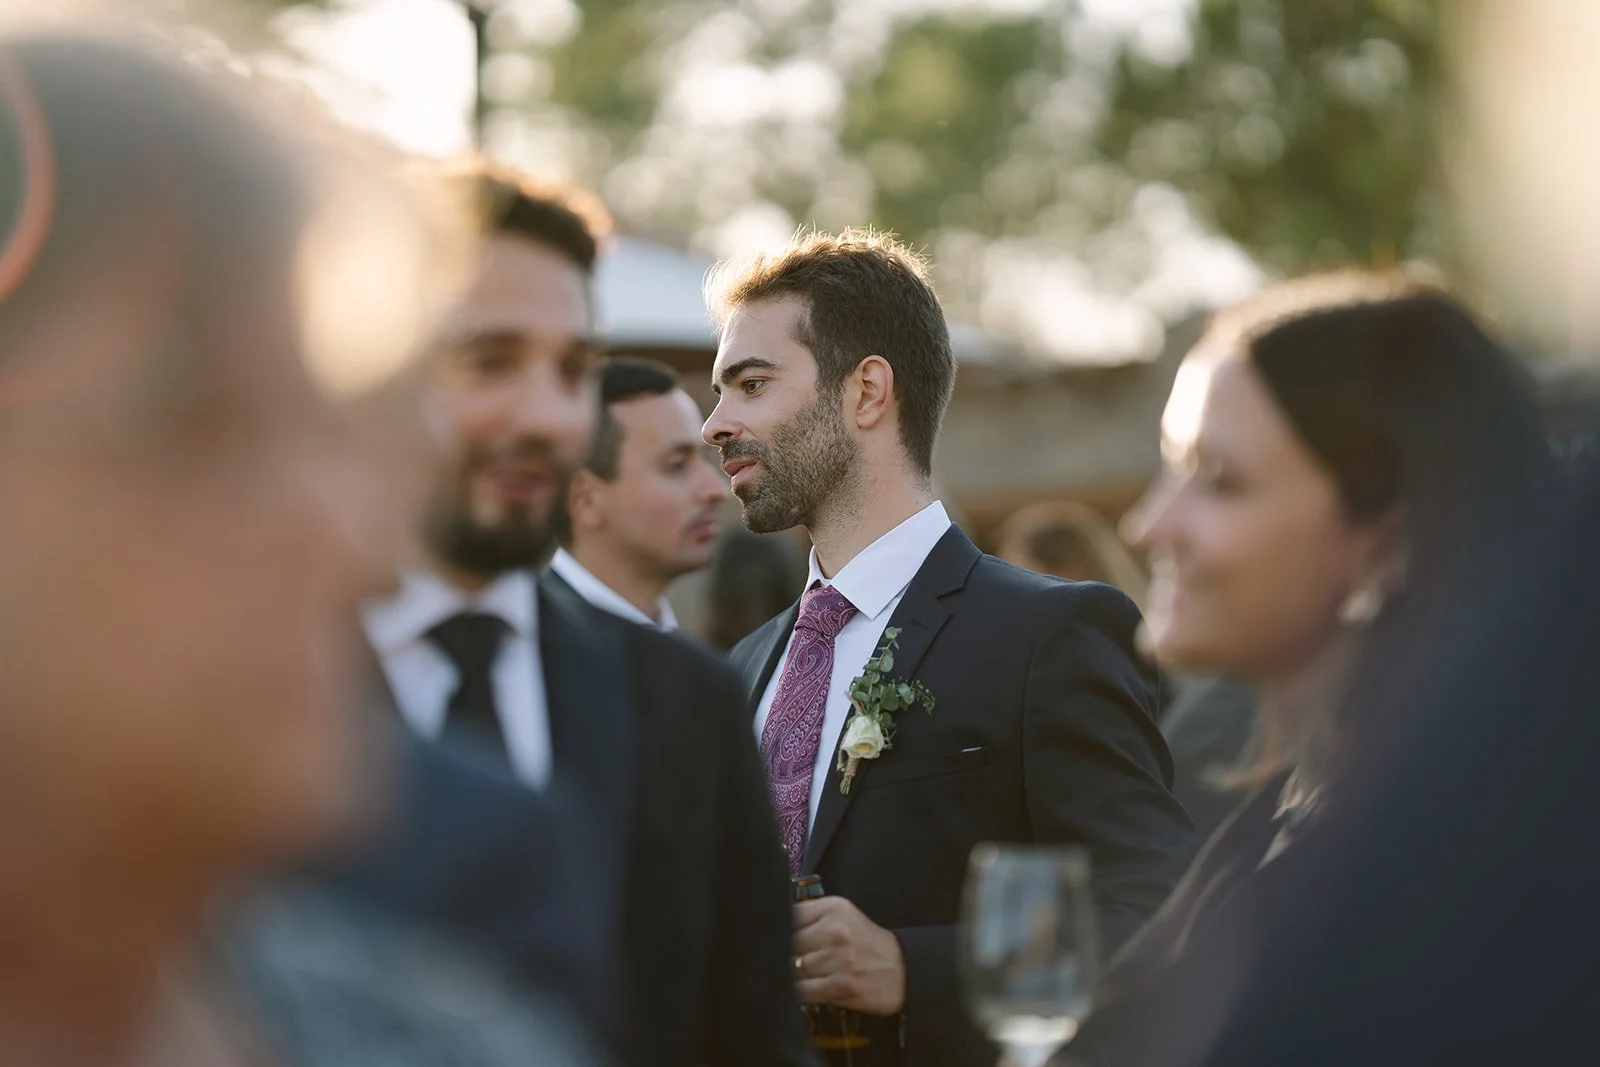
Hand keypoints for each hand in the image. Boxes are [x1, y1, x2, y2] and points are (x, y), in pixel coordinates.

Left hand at [793, 896, 905, 1015]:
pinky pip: (804, 990)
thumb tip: (778, 925)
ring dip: (797, 974)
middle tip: (796, 958)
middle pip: (789, 943)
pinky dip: (804, 991)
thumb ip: (813, 916)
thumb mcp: (845, 916)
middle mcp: (836, 930)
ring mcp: (839, 959)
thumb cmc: (869, 944)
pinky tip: (812, 988)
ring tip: (810, 973)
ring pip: (795, 968)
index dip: (782, 928)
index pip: (790, 914)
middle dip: (790, 953)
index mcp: (835, 908)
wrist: (902, 970)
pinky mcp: (841, 985)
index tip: (781, 936)